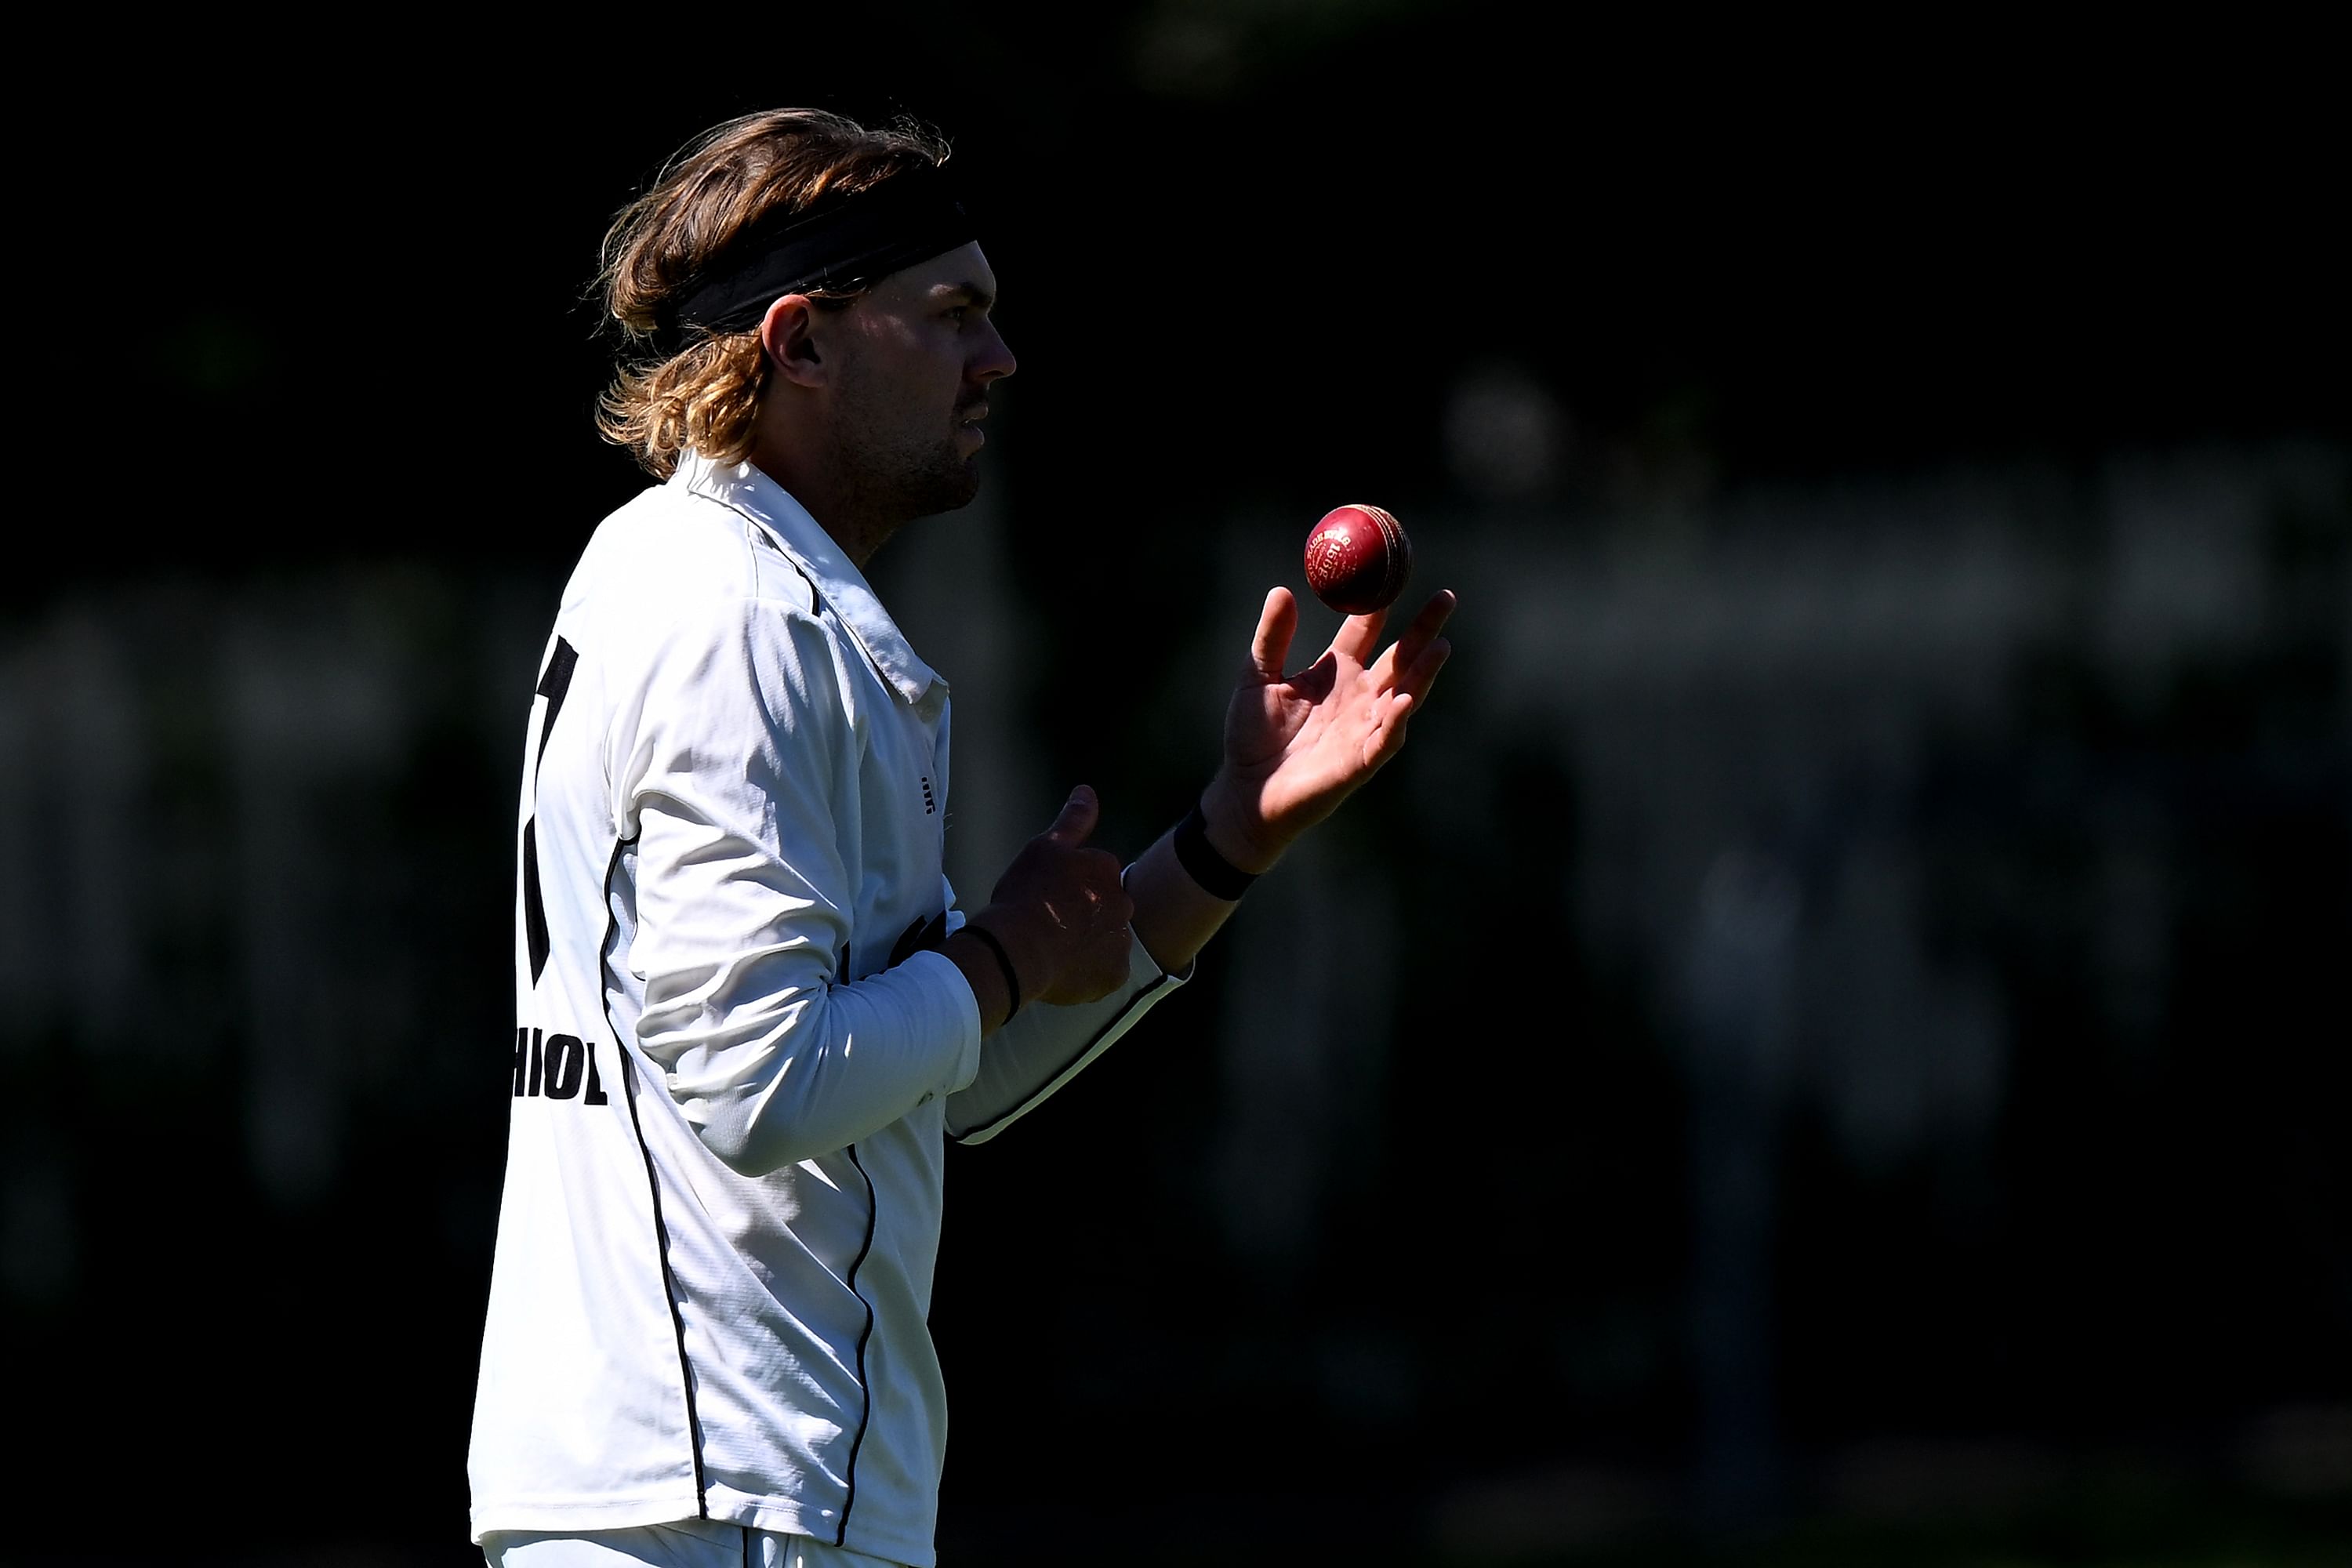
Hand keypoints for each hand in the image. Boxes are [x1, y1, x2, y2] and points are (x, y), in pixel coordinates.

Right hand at [969, 785, 1134, 1007]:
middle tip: (1051, 925)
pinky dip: (1090, 973)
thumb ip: (1072, 820)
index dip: (1070, 888)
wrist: (1015, 949)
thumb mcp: (1044, 848)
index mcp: (1107, 870)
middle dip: (1085, 915)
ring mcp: (1121, 942)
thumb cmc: (1026, 894)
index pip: (1096, 877)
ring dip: (1088, 944)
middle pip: (1105, 908)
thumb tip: (1087, 790)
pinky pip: (1105, 973)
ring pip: (1106, 941)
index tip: (1048, 897)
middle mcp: (1123, 903)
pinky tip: (1064, 971)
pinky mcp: (1115, 975)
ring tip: (1054, 951)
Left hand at [1200, 587, 1456, 870]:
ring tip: (1441, 647)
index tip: (1392, 570)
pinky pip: (1383, 739)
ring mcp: (1362, 729)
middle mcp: (1357, 697)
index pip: (1366, 631)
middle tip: (1446, 598)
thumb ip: (1272, 638)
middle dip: (1424, 630)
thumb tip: (1281, 590)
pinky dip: (1395, 721)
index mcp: (1336, 673)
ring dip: (1421, 673)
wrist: (1245, 791)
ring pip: (1402, 695)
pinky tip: (1404, 699)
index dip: (1380, 603)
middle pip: (1399, 658)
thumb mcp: (1257, 678)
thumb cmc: (1251, 737)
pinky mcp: (1358, 763)